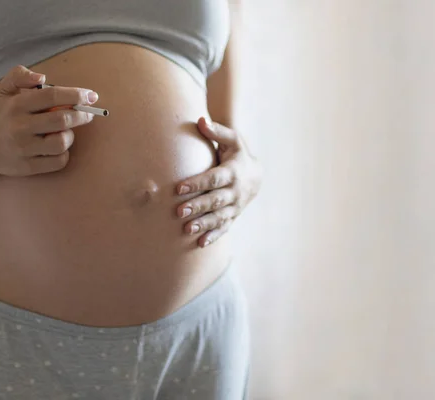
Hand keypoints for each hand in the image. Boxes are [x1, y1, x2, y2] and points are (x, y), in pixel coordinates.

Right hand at [0, 65, 97, 176]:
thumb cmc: (2, 115)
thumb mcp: (3, 90)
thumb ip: (19, 76)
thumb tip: (42, 78)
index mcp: (16, 105)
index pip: (52, 96)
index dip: (76, 95)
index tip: (91, 96)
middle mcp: (19, 127)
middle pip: (61, 119)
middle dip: (81, 115)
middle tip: (88, 113)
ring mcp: (24, 149)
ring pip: (62, 142)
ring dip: (70, 136)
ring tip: (66, 131)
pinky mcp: (29, 167)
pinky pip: (58, 161)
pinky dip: (64, 154)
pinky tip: (58, 147)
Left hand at [176, 117, 261, 247]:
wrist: (256, 174)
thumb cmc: (237, 154)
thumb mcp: (232, 139)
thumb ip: (217, 131)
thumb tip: (201, 121)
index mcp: (233, 172)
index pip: (213, 179)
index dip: (197, 183)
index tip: (179, 188)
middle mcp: (235, 191)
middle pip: (215, 200)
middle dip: (198, 206)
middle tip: (179, 212)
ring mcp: (235, 206)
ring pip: (219, 217)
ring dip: (204, 224)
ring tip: (186, 230)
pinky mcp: (233, 216)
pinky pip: (224, 228)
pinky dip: (213, 236)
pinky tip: (200, 243)